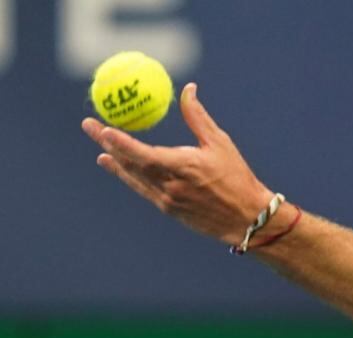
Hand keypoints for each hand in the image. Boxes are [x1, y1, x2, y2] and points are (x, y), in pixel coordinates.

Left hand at [82, 83, 274, 244]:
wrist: (247, 218)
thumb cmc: (237, 178)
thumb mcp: (220, 143)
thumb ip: (197, 117)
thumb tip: (188, 89)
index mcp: (183, 167)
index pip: (142, 153)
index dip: (119, 141)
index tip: (101, 127)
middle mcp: (170, 185)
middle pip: (130, 163)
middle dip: (107, 143)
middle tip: (90, 125)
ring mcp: (167, 200)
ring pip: (133, 177)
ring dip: (114, 161)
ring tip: (99, 147)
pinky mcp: (168, 210)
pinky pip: (142, 189)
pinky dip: (127, 176)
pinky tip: (115, 165)